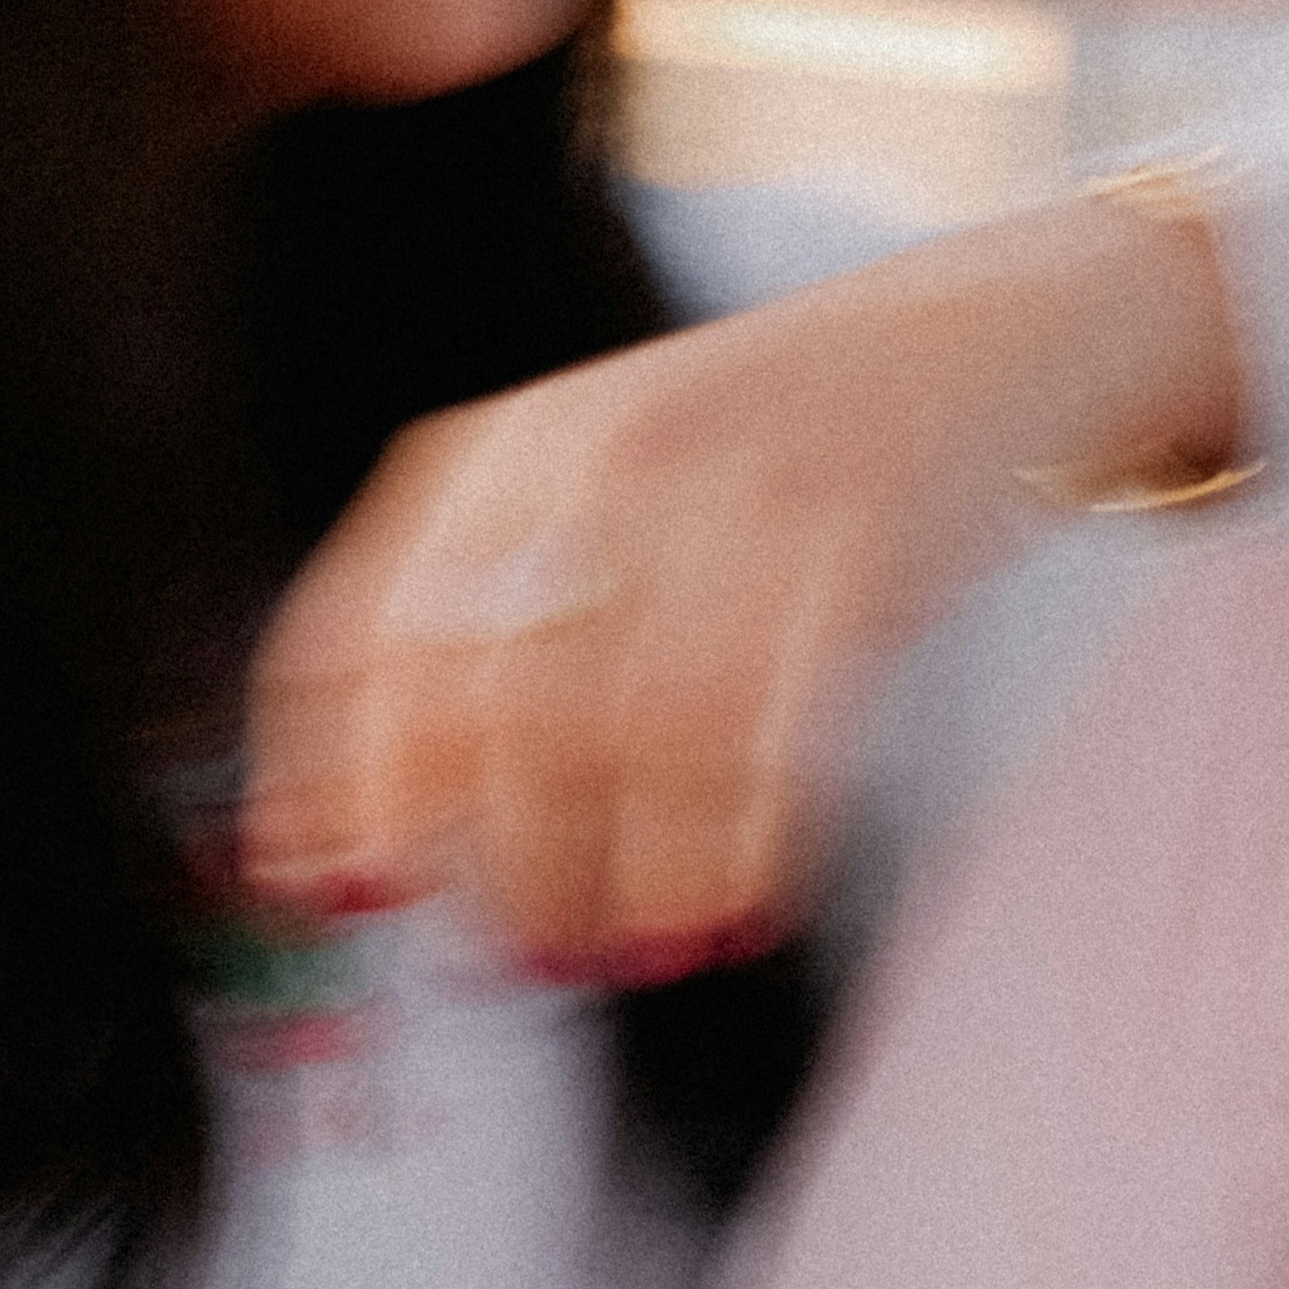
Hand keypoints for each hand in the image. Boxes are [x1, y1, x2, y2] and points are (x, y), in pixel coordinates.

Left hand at [238, 184, 1244, 977]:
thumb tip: (324, 850)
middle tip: (521, 950)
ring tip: (633, 945)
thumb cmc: (749, 461)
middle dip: (492, 857)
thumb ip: (452, 644)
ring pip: (627, 729)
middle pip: (488, 698)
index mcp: (498, 453)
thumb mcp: (582, 502)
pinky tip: (737, 901)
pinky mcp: (850, 541)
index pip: (362, 635)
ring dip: (620, 873)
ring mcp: (723, 492)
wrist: (965, 338)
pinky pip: (770, 725)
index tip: (348, 893)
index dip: (335, 783)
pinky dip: (739, 840)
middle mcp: (592, 459)